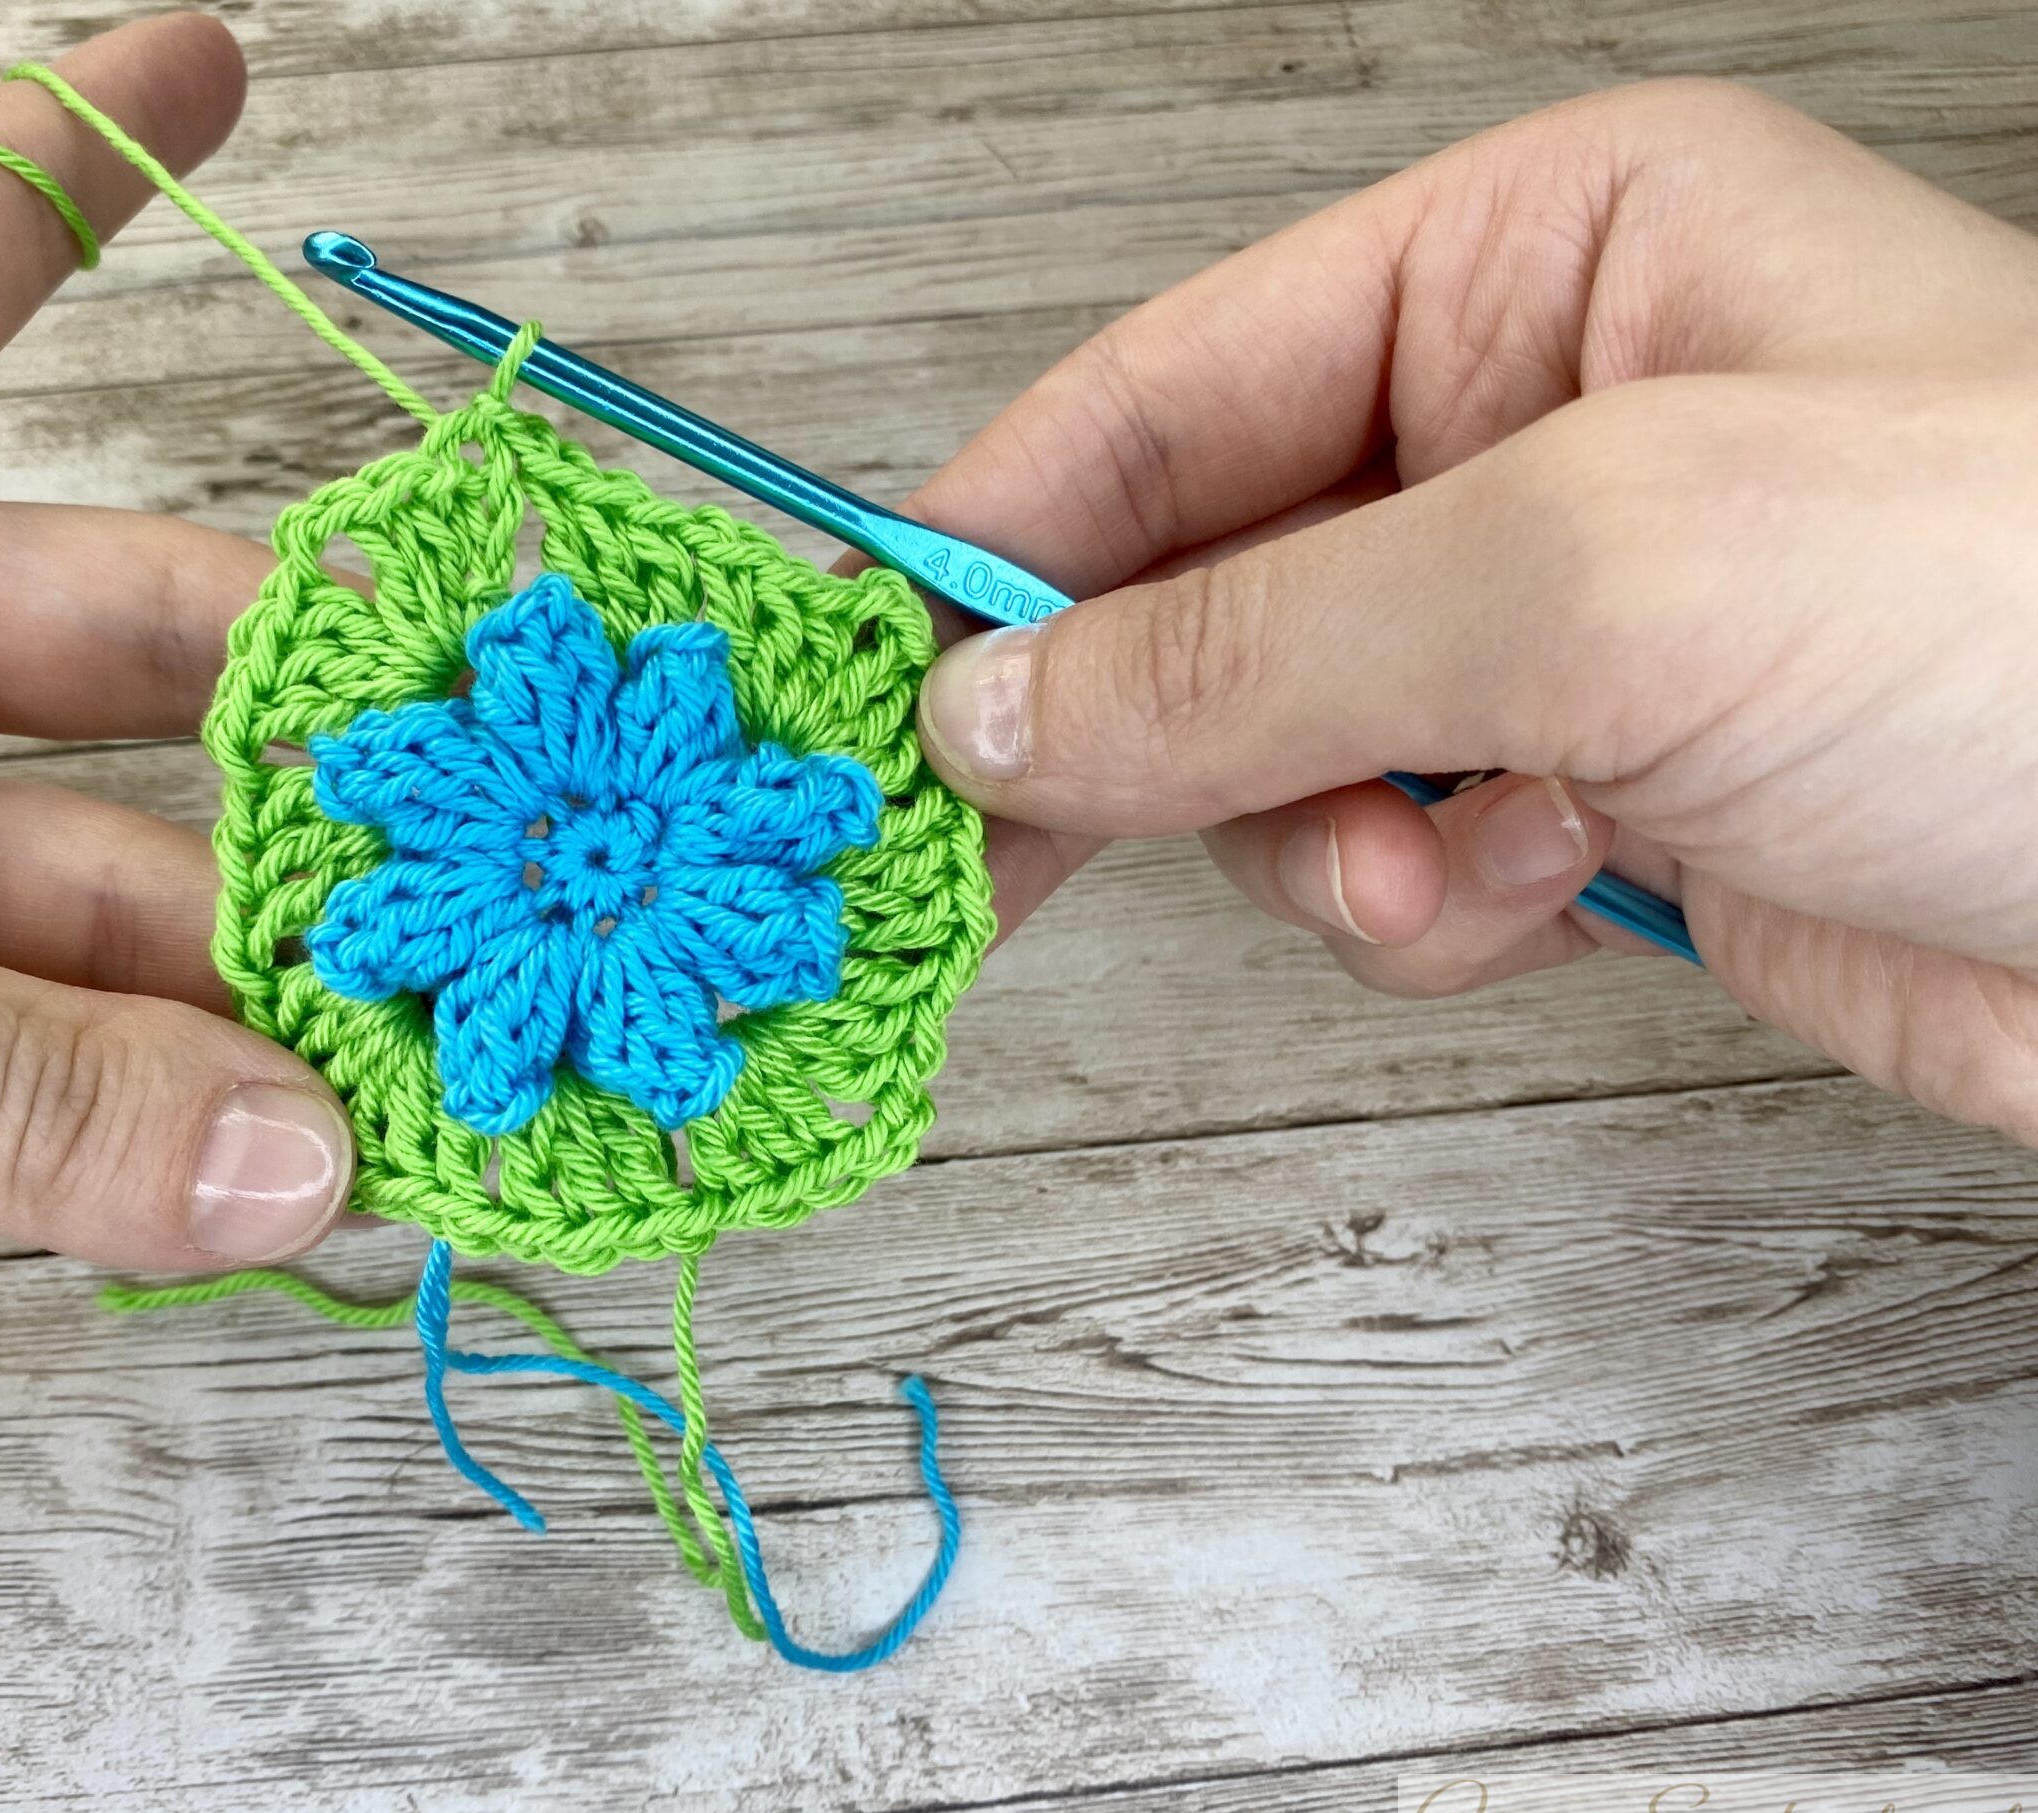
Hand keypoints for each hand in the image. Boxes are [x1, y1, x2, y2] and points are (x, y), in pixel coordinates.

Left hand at [0, 14, 352, 1421]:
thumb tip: (291, 1154)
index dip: (76, 155)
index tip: (219, 70)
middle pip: (113, 622)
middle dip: (309, 703)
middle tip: (502, 766)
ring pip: (109, 881)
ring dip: (264, 971)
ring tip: (436, 1030)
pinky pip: (50, 1065)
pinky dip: (172, 1124)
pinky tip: (303, 1158)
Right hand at [906, 79, 2037, 1148]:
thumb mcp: (1595, 572)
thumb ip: (1255, 641)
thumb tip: (989, 707)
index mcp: (1540, 263)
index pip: (1171, 390)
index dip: (997, 532)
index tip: (857, 672)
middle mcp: (1534, 428)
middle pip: (1199, 577)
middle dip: (1137, 722)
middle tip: (984, 852)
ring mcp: (1564, 625)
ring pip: (1277, 748)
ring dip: (1310, 841)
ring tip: (1444, 868)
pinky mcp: (1598, 798)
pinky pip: (1386, 858)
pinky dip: (1417, 907)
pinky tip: (1537, 898)